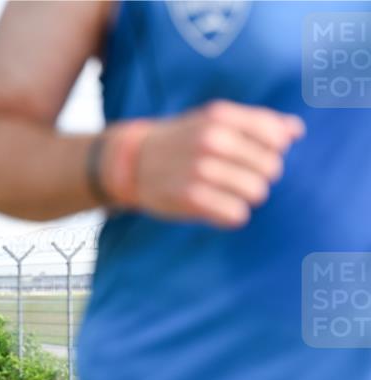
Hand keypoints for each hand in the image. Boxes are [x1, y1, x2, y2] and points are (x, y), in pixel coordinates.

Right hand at [114, 100, 304, 228]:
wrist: (131, 161)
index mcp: (221, 117)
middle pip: (271, 167)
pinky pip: (236, 214)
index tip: (256, 154)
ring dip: (246, 197)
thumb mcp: (213, 120)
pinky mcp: (190, 198)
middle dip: (260, 176)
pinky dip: (232, 214)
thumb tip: (296, 131)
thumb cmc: (181, 140)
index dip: (274, 150)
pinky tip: (219, 208)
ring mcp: (200, 169)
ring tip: (229, 193)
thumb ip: (257, 123)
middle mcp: (212, 140)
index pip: (276, 136)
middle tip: (239, 177)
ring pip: (256, 192)